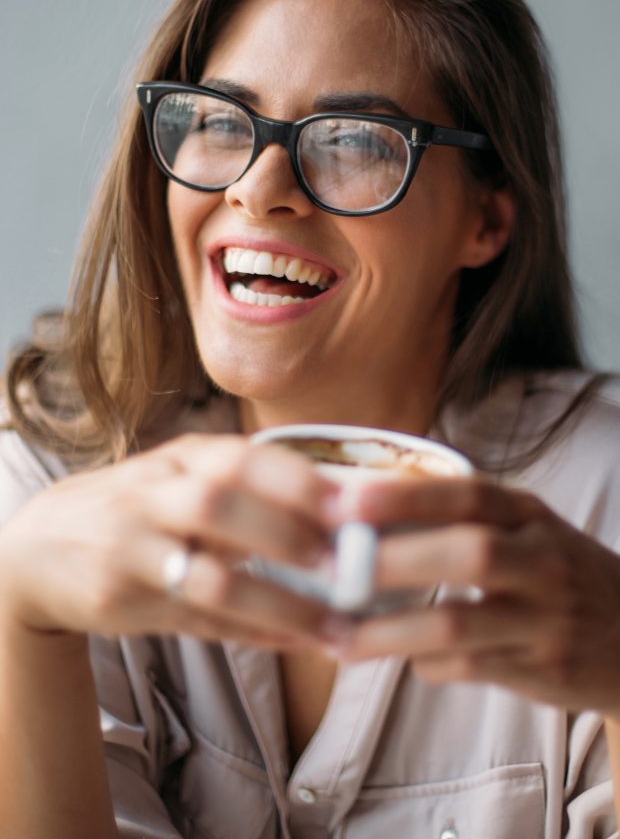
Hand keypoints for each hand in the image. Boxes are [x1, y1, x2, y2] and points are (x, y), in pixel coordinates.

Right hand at [0, 434, 336, 647]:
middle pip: (219, 506)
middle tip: (345, 561)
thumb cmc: (138, 505)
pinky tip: (297, 642)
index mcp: (180, 459)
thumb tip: (341, 501)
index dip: (298, 481)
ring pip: (209, 579)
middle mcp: (153, 496)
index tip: (354, 504)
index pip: (240, 457)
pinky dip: (253, 634)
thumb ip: (246, 483)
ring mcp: (133, 550)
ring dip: (280, 605)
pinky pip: (198, 622)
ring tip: (335, 625)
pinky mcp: (122, 601)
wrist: (40, 544)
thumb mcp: (180, 475)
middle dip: (287, 533)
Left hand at [327, 477, 619, 717]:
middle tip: (332, 567)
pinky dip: (429, 664)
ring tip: (341, 638)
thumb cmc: (553, 571)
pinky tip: (408, 659)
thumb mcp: (524, 528)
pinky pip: (471, 667)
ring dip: (393, 631)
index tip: (348, 500)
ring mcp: (547, 617)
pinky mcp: (545, 669)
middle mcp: (543, 559)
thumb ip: (462, 517)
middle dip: (395, 559)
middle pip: (468, 553)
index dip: (406, 496)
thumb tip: (364, 509)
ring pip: (462, 624)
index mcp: (528, 514)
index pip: (467, 494)